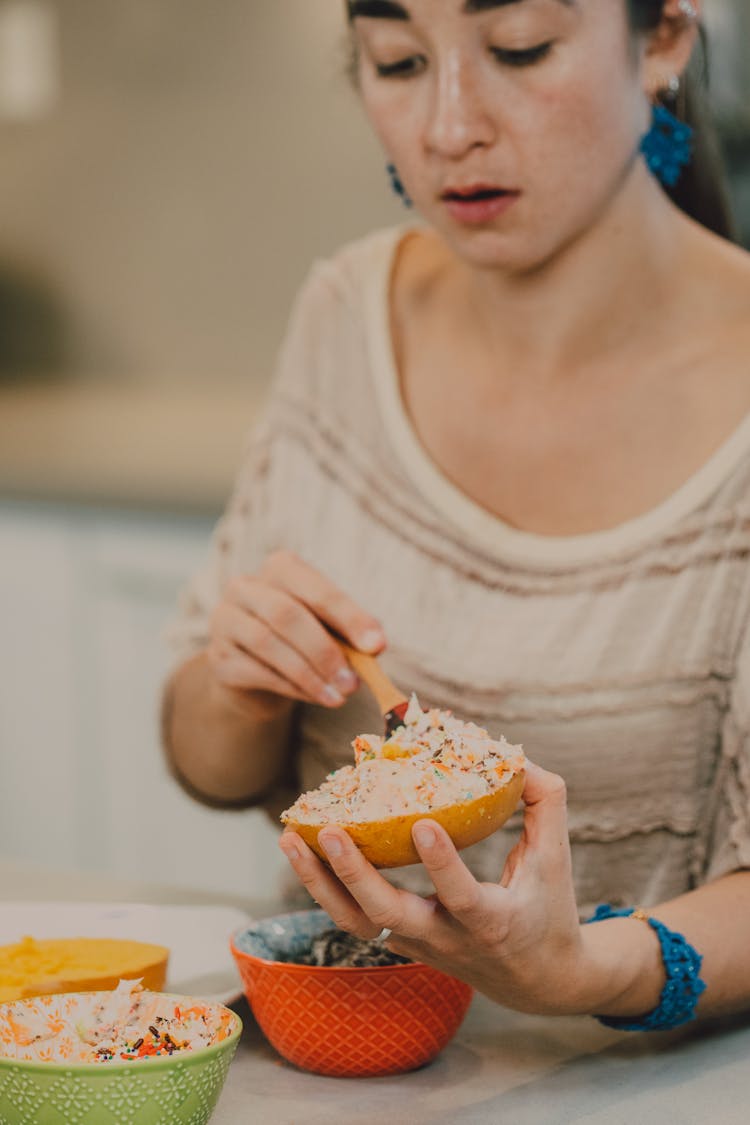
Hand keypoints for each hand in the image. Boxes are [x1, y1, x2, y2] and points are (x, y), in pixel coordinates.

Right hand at [207, 550, 384, 720]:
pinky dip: (292, 688)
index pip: (316, 588)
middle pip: (287, 614)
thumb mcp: (329, 630)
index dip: (349, 616)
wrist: (259, 678)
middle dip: (326, 650)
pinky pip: (257, 672)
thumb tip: (374, 647)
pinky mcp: (218, 659)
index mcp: (279, 568)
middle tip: (354, 681)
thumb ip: (349, 633)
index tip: (378, 646)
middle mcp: (245, 587)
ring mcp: (225, 621)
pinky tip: (318, 698)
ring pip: (268, 644)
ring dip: (310, 674)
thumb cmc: (303, 642)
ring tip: (339, 696)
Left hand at [279, 763, 597, 1014]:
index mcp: (491, 921)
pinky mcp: (398, 942)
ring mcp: (416, 945)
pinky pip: (353, 917)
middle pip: (389, 916)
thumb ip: (546, 806)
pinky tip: (302, 850)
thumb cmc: (548, 912)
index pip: (461, 897)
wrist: (538, 982)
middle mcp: (446, 939)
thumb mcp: (557, 862)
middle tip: (330, 830)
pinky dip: (324, 886)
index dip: (441, 865)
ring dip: (319, 882)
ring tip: (290, 838)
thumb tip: (522, 760)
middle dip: (355, 875)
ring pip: (357, 922)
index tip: (422, 823)